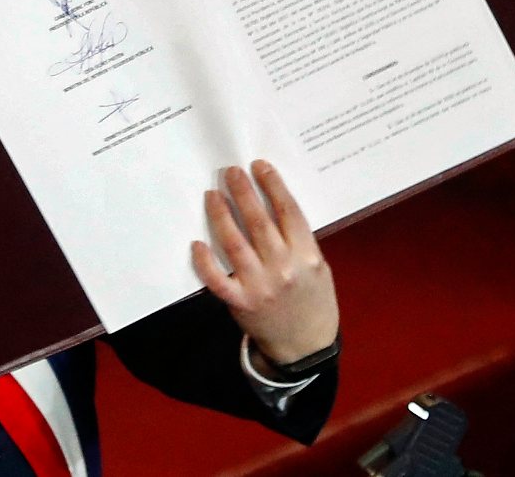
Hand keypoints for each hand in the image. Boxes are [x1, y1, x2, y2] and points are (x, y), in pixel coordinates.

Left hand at [192, 160, 339, 364]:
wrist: (306, 346)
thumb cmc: (313, 299)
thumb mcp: (318, 266)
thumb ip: (299, 239)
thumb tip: (273, 203)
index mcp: (307, 256)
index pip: (288, 212)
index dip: (273, 186)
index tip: (259, 166)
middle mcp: (283, 269)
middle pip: (259, 222)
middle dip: (244, 192)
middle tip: (231, 171)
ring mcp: (260, 286)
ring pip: (235, 243)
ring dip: (221, 216)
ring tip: (213, 194)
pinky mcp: (240, 302)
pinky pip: (217, 279)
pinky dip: (205, 261)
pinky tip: (196, 242)